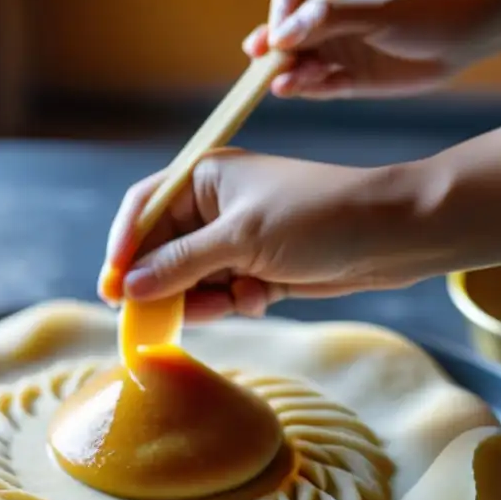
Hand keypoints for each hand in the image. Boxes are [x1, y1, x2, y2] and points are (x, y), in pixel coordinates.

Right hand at [98, 150, 443, 321]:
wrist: (389, 236)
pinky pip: (226, 294)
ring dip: (204, 298)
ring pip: (194, 280)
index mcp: (205, 178)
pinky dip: (236, 302)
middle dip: (164, 284)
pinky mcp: (260, 269)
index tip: (111, 289)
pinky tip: (260, 298)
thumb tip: (127, 288)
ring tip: (230, 302)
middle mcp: (215, 207)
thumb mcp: (241, 238)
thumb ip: (181, 264)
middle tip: (155, 320)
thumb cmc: (316, 218)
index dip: (123, 249)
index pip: (144, 210)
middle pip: (163, 251)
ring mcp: (237, 240)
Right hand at [244, 0, 500, 99]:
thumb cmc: (423, 13)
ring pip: (299, 59)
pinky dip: (306, 87)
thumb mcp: (379, 11)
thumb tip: (284, 34)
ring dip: (289, 70)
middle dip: (274, 45)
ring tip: (284, 82)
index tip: (277, 29)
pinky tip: (295, 88)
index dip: (281, 6)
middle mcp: (326, 12)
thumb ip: (331, 18)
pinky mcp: (342, 76)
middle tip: (262, 58)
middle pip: (288, 27)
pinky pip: (316, 83)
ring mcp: (333, 45)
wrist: (458, 43)